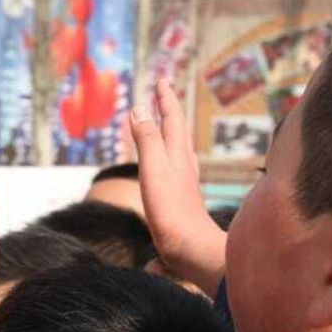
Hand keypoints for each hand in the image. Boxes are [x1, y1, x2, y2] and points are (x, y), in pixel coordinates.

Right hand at [129, 79, 225, 296]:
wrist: (192, 251)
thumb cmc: (172, 211)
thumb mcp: (153, 169)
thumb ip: (147, 139)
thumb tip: (139, 108)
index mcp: (177, 155)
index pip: (172, 119)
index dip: (165, 99)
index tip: (162, 80)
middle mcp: (184, 166)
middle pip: (178, 132)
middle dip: (169, 112)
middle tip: (163, 96)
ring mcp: (185, 184)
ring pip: (179, 150)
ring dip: (170, 134)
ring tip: (164, 127)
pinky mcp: (182, 201)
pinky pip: (175, 169)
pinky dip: (168, 158)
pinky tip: (171, 170)